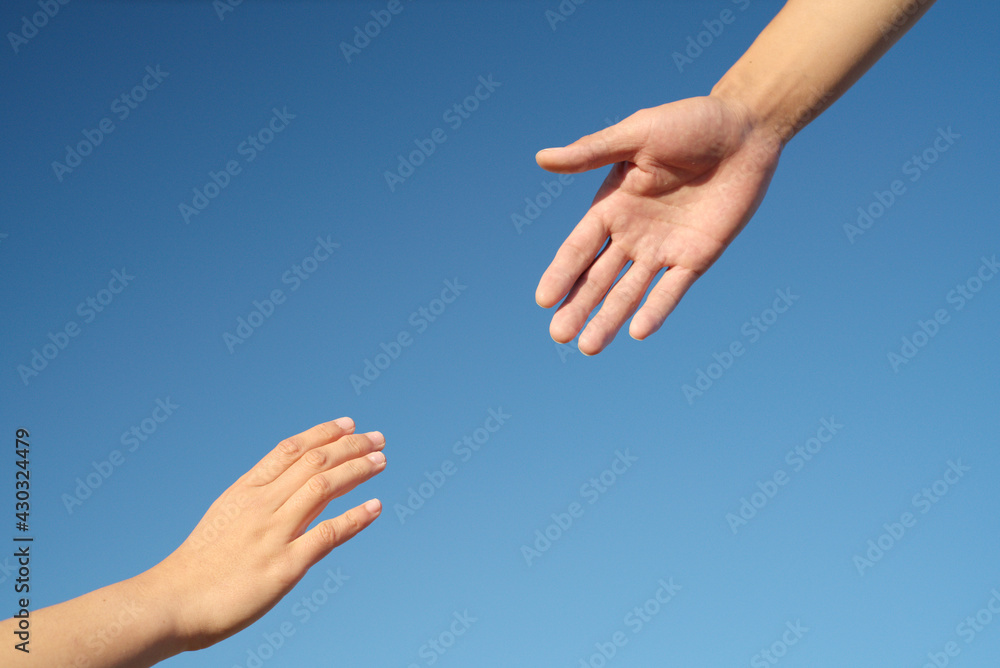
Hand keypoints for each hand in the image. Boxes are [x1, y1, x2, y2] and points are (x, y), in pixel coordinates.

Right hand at [140, 417, 386, 651]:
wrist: (170, 602)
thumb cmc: (196, 566)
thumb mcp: (224, 518)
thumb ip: (255, 503)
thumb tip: (287, 492)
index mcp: (244, 491)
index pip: (290, 449)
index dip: (323, 433)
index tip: (349, 424)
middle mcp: (261, 504)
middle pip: (314, 461)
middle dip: (351, 445)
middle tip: (379, 438)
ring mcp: (273, 533)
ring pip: (324, 487)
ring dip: (358, 470)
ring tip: (381, 461)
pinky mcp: (285, 566)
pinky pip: (328, 533)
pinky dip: (356, 517)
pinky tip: (375, 507)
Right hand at [535, 95, 782, 354]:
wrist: (746, 130)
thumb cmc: (689, 123)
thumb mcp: (637, 134)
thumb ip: (592, 152)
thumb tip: (542, 158)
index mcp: (612, 206)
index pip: (579, 248)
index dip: (561, 274)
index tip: (543, 300)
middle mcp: (633, 233)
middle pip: (598, 278)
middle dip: (578, 306)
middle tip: (558, 336)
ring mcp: (664, 248)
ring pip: (629, 292)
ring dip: (609, 318)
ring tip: (590, 348)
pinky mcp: (696, 257)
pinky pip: (672, 290)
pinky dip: (656, 310)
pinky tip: (637, 332)